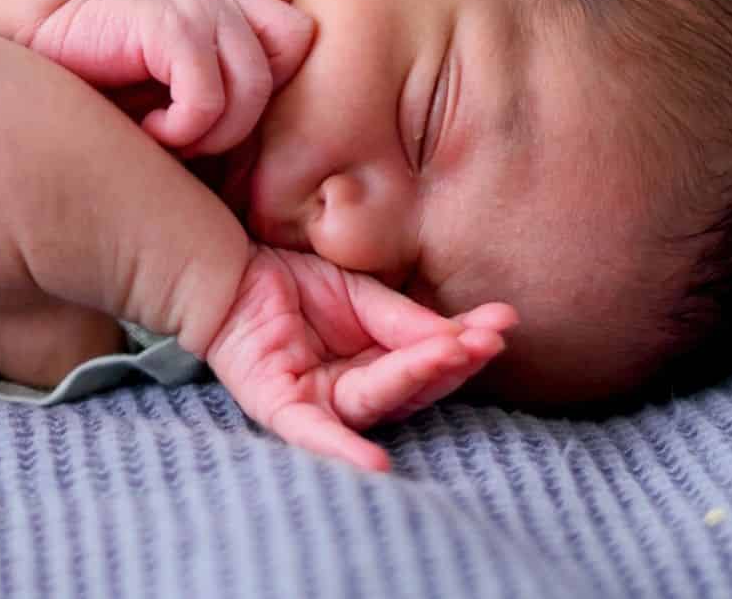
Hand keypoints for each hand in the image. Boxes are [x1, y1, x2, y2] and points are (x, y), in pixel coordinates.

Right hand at [24, 0, 314, 156]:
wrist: (46, 46)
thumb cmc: (116, 76)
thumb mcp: (182, 78)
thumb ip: (233, 42)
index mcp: (234, 6)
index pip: (298, 38)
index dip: (263, 88)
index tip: (210, 111)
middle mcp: (222, 0)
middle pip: (275, 77)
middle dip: (233, 126)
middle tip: (182, 133)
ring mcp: (198, 8)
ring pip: (247, 94)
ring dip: (205, 133)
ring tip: (163, 132)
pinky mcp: (168, 26)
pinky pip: (206, 99)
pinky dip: (179, 129)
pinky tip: (145, 127)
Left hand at [202, 246, 517, 471]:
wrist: (230, 265)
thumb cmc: (294, 283)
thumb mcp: (363, 296)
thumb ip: (408, 323)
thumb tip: (472, 335)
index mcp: (374, 370)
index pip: (427, 365)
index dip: (462, 347)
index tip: (501, 323)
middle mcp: (350, 395)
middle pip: (409, 388)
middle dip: (450, 362)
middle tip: (488, 338)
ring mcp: (317, 405)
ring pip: (374, 401)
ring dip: (417, 378)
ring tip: (459, 354)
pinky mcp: (278, 407)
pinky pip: (311, 433)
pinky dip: (340, 450)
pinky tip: (375, 465)